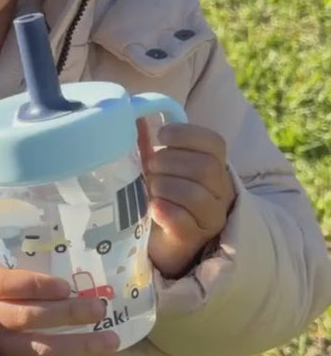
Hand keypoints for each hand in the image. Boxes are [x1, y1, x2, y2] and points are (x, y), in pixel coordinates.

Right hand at [0, 264, 119, 355]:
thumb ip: (12, 267)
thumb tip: (60, 259)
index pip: (5, 284)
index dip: (36, 285)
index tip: (64, 286)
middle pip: (28, 316)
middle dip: (68, 313)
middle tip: (99, 309)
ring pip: (38, 348)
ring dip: (78, 346)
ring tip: (110, 341)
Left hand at [137, 121, 235, 278]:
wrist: (161, 240)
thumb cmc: (162, 195)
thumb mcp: (157, 167)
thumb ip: (149, 144)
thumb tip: (136, 116)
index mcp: (214, 166)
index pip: (214, 142)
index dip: (187, 135)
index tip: (161, 137)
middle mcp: (220, 191)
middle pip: (205, 167)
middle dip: (170, 163)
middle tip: (150, 168)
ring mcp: (210, 217)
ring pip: (196, 195)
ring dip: (165, 187)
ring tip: (151, 190)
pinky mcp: (194, 238)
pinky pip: (183, 222)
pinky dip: (164, 211)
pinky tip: (152, 207)